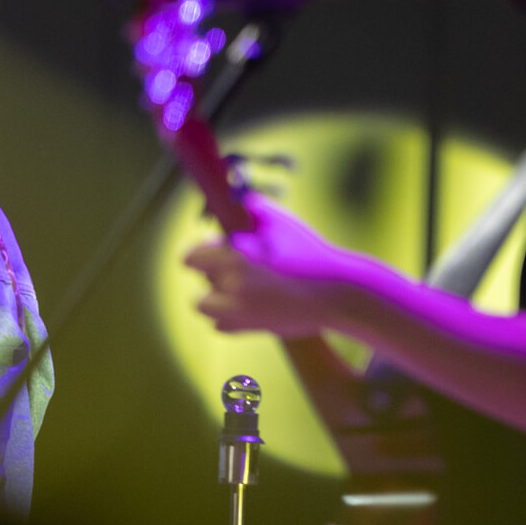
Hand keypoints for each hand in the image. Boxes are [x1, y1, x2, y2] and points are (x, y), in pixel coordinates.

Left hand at [184, 194, 354, 335]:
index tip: (216, 243)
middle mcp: (230, 286)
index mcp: (234, 257)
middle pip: (200, 276)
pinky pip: (219, 325)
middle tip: (235, 260)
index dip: (200, 248)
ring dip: (214, 292)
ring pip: (203, 303)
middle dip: (211, 266)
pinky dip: (225, 315)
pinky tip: (243, 302)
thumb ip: (250, 207)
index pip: (189, 257)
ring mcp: (238, 311)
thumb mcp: (280, 221)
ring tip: (238, 283)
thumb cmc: (309, 253)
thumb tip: (231, 195)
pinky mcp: (250, 328)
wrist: (336, 293)